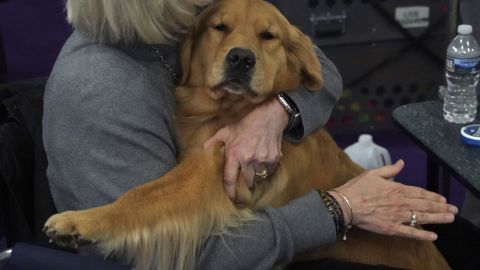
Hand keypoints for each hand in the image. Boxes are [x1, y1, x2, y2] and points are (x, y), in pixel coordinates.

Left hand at [204, 98, 288, 199]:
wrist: (270, 115)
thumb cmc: (246, 122)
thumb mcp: (227, 130)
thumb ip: (214, 141)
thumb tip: (202, 150)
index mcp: (234, 153)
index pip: (229, 179)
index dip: (229, 191)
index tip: (230, 198)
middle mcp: (248, 159)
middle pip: (246, 181)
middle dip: (245, 182)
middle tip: (245, 177)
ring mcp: (262, 159)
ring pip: (258, 177)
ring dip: (256, 174)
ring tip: (255, 164)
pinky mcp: (274, 159)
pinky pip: (269, 171)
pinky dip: (267, 168)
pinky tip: (264, 158)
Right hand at [331, 160, 457, 240]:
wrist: (345, 204)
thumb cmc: (357, 188)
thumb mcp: (373, 173)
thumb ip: (390, 169)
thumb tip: (402, 163)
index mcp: (397, 188)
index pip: (420, 192)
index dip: (433, 196)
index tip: (443, 199)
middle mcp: (401, 202)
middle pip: (425, 205)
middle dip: (441, 207)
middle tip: (454, 210)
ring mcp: (397, 216)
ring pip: (421, 217)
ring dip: (437, 218)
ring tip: (449, 219)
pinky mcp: (391, 228)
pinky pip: (410, 232)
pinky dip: (422, 234)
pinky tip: (433, 236)